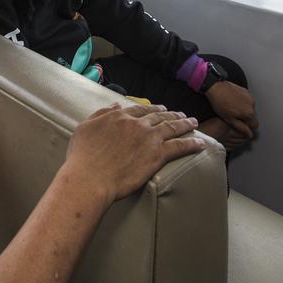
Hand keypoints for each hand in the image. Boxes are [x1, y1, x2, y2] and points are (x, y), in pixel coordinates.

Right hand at [63, 104, 205, 204]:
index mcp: (119, 117)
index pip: (140, 110)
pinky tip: (200, 143)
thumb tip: (115, 105)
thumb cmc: (83, 157)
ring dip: (184, 123)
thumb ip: (101, 114)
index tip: (159, 110)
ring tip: (193, 122)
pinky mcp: (158, 155)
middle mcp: (137, 124)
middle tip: (180, 115)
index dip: (151, 109)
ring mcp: (149, 139)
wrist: (90, 177)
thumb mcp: (85, 127)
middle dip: (171, 114)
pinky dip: (191, 144)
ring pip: (172, 127)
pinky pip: (179, 146)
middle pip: (159, 116)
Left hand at [204, 80, 257, 143]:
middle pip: (253, 116)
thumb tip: (249, 134)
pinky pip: (247, 100)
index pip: (255, 125)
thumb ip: (241, 128)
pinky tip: (233, 101)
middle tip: (234, 116)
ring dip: (244, 110)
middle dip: (246, 118)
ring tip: (232, 108)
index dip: (248, 127)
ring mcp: (249, 96)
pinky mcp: (246, 91)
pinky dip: (242, 102)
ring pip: (250, 108)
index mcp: (249, 113)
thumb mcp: (229, 119)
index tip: (242, 125)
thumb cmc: (220, 103)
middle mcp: (252, 104)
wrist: (216, 88)